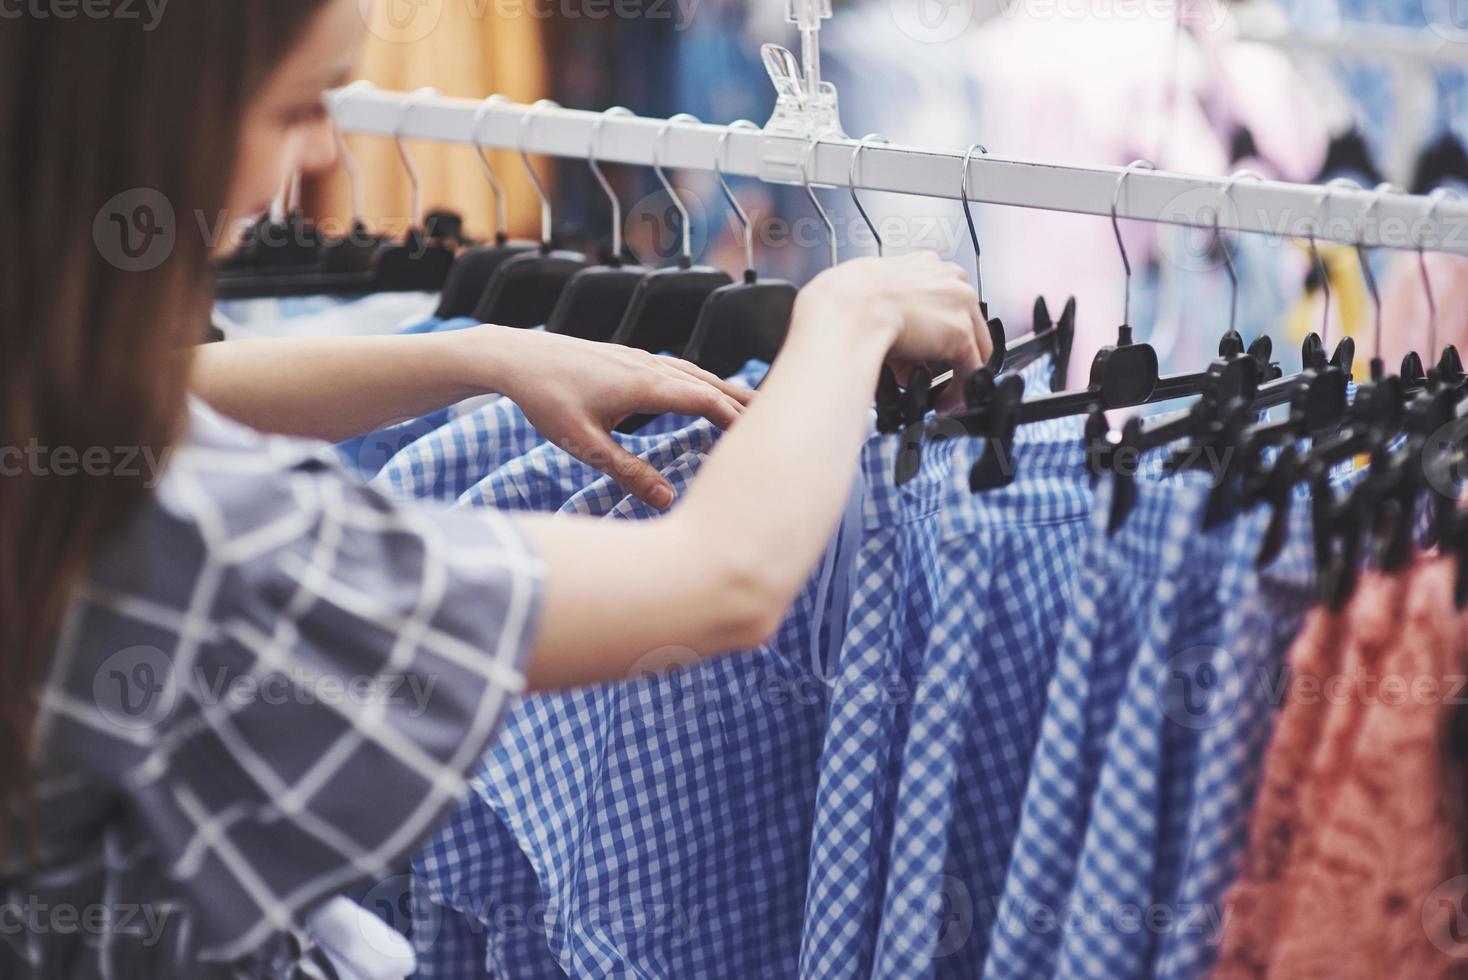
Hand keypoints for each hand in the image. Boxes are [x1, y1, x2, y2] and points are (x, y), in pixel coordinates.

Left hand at [493, 329, 753, 508]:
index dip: (738, 419)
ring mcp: (641, 358)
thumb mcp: (584, 444)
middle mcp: (650, 365)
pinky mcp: (631, 358)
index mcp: (645, 384)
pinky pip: (680, 370)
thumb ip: (628, 472)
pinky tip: (705, 395)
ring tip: (755, 408)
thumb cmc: (546, 399)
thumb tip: (668, 499)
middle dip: (746, 403)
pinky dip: (704, 383)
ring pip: (697, 374)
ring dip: (727, 391)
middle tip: (783, 421)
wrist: (516, 356)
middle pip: (711, 383)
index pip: (706, 400)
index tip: (765, 438)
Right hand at [796, 252, 990, 410]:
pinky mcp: (961, 334)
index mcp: (925, 264)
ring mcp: (960, 305)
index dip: (935, 327)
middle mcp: (949, 279)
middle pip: (966, 320)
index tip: (926, 345)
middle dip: (947, 351)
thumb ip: (890, 310)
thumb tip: (892, 340)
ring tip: (935, 389)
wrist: (846, 310)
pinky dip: (959, 389)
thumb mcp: (870, 295)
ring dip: (955, 370)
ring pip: (973, 345)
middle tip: (929, 371)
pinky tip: (943, 400)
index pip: (946, 298)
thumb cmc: (845, 301)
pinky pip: (971, 369)